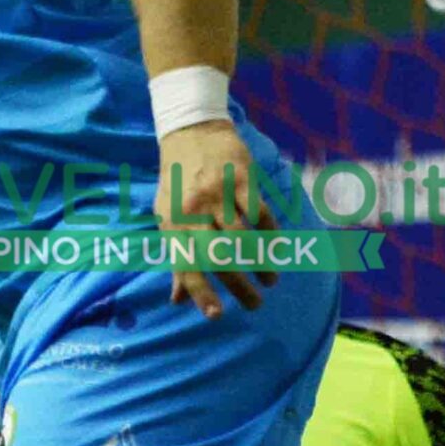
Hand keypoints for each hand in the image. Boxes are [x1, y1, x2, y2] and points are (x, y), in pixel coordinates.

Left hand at [156, 120, 278, 317]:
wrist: (190, 130)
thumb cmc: (177, 181)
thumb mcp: (167, 216)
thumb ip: (175, 257)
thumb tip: (177, 299)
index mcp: (172, 222)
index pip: (185, 265)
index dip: (200, 292)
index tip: (217, 315)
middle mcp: (193, 210)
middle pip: (217, 256)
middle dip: (238, 286)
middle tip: (254, 305)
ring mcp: (218, 193)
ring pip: (242, 238)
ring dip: (260, 264)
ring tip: (270, 281)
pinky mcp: (241, 178)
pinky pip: (260, 212)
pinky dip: (270, 234)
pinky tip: (277, 249)